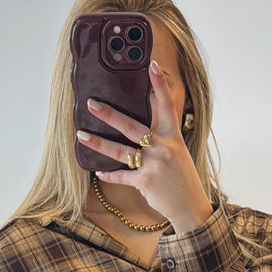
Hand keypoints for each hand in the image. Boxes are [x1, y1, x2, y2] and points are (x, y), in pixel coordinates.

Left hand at [77, 60, 212, 233]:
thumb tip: (141, 127)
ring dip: (98, 143)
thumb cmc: (181, 179)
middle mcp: (164, 148)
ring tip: (81, 135)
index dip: (160, 85)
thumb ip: (161, 138)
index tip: (152, 65)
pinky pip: (122, 176)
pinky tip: (98, 171)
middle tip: (91, 103)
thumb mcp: (178, 153)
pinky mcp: (146, 182)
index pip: (167, 105)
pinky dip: (109, 174)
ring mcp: (154, 165)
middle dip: (110, 114)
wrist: (190, 207)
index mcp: (173, 137)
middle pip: (132, 126)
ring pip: (121, 151)